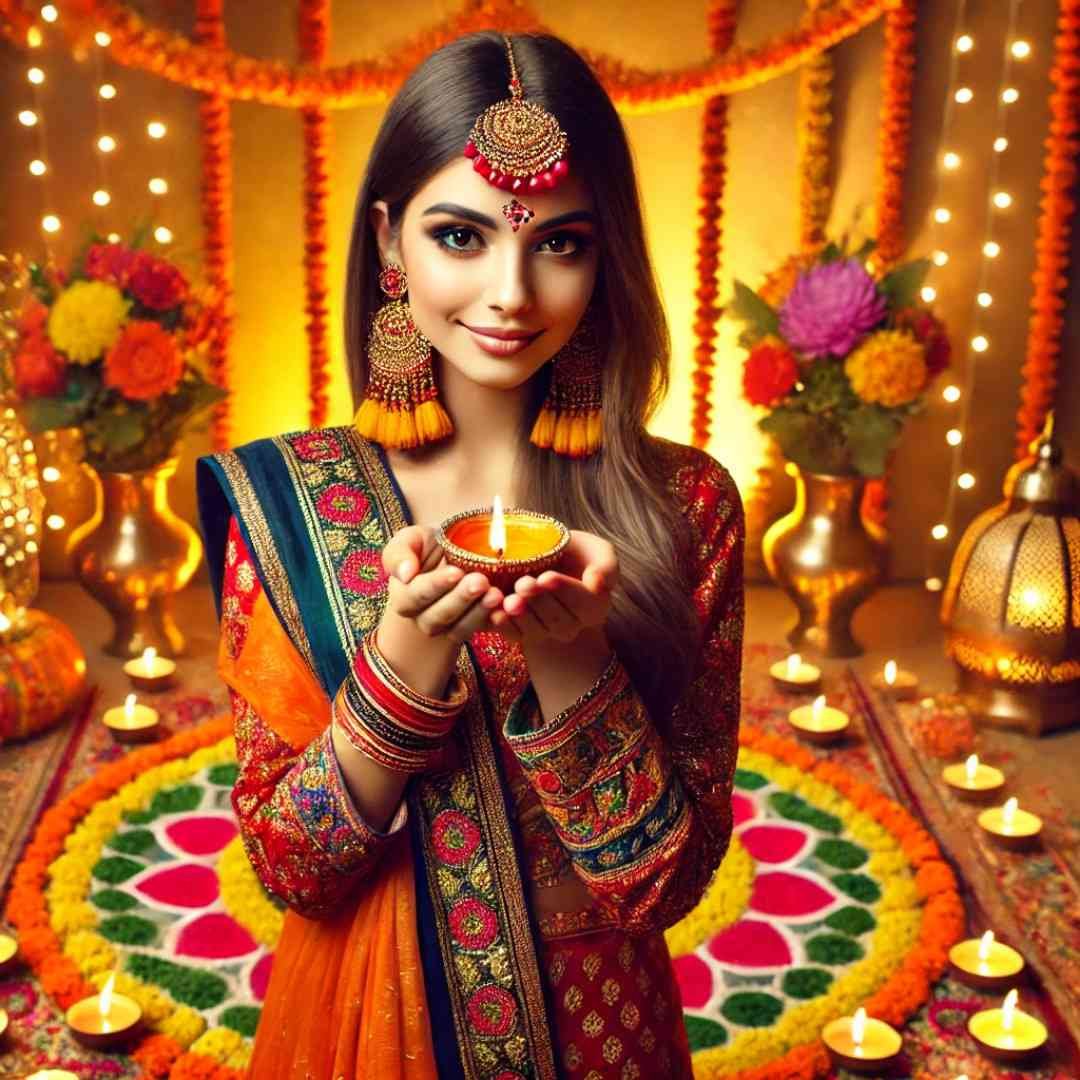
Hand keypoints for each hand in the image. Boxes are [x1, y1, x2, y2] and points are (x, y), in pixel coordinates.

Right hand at [381, 524, 503, 645]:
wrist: (454, 555)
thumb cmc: (429, 546)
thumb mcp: (411, 539)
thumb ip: (398, 553)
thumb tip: (405, 574)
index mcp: (404, 598)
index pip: (415, 597)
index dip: (435, 586)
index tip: (456, 572)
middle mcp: (423, 619)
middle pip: (439, 616)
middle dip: (461, 599)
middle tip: (481, 581)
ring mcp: (448, 628)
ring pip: (459, 629)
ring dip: (479, 613)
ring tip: (497, 595)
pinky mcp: (472, 629)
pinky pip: (480, 632)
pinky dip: (494, 622)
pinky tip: (505, 610)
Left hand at [490, 529, 618, 647]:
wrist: (544, 560)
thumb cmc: (573, 554)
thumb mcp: (596, 550)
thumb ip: (606, 565)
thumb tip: (596, 583)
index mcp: (595, 607)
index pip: (585, 604)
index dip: (565, 591)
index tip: (547, 577)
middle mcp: (572, 625)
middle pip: (559, 620)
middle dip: (539, 602)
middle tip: (523, 583)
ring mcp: (546, 633)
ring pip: (536, 631)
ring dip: (522, 616)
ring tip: (509, 600)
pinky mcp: (522, 634)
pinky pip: (515, 636)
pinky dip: (504, 626)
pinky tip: (495, 613)